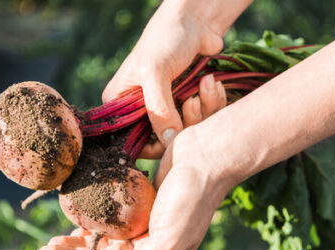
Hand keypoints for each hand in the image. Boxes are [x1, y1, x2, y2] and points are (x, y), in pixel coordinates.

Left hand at [36, 79, 228, 249]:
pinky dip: (89, 225)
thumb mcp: (166, 241)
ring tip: (49, 243)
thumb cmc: (191, 200)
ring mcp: (144, 228)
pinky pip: (108, 222)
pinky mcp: (140, 206)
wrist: (207, 157)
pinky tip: (73, 225)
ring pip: (101, 243)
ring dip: (75, 244)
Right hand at [103, 0, 247, 158]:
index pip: (135, 142)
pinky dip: (212, 102)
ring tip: (207, 83)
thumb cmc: (166, 39)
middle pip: (166, 140)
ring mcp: (168, 108)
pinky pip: (205, 118)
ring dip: (204, 108)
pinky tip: (212, 83)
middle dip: (186, 123)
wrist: (196, 20)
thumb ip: (159, 111)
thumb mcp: (155, 73)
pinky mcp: (190, 103)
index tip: (176, 133)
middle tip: (193, 101)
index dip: (157, 144)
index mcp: (121, 105)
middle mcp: (142, 110)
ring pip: (189, 130)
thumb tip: (169, 143)